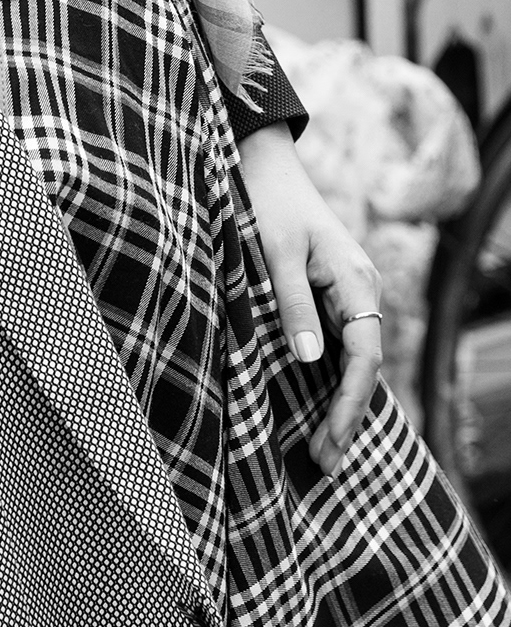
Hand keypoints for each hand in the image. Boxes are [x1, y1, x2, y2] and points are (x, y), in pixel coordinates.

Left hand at [236, 122, 383, 477]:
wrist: (262, 162)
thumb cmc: (266, 203)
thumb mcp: (272, 252)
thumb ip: (291, 304)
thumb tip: (309, 361)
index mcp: (357, 280)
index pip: (365, 356)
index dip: (349, 402)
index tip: (329, 439)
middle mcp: (363, 290)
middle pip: (364, 367)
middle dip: (346, 417)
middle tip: (323, 464)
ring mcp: (351, 294)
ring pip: (355, 361)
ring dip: (339, 404)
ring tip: (321, 452)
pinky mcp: (333, 295)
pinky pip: (342, 347)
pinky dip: (332, 381)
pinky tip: (317, 409)